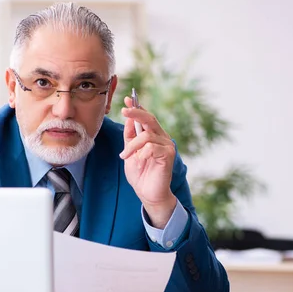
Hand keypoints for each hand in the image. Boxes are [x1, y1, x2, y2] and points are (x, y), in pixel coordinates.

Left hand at [119, 96, 176, 228]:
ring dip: (132, 145)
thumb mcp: (130, 152)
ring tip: (125, 156)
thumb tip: (129, 118)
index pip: (146, 117)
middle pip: (150, 118)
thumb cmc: (140, 174)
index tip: (127, 98)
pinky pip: (152, 147)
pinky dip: (141, 153)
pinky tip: (139, 161)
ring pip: (147, 135)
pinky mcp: (168, 155)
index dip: (137, 107)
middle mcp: (162, 138)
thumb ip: (130, 136)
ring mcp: (167, 146)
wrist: (148, 193)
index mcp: (153, 136)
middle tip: (124, 110)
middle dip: (137, 112)